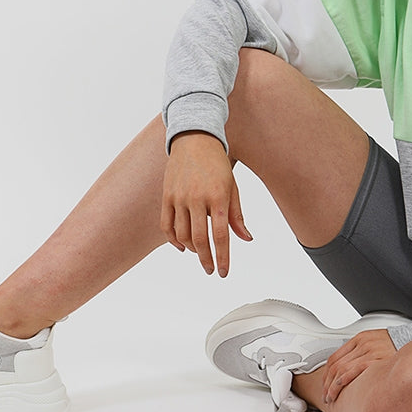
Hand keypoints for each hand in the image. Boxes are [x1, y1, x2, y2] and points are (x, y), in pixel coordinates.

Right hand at [161, 132, 251, 276]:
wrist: (194, 139)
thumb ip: (237, 215)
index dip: (222, 257)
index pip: (221, 235)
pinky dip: (173, 240)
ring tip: (200, 252)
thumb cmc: (217, 164)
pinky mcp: (167, 196)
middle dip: (206, 259)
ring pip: (183, 235)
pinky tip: (182, 246)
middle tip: (211, 269)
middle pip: (200, 239)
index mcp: (218, 196)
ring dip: (192, 249)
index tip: (223, 272)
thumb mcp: (232, 187)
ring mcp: (179, 197)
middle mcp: (197, 198)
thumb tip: (246, 238)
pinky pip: (166, 225)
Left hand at [321, 329, 396, 403]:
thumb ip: (364, 354)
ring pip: (341, 370)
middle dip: (327, 383)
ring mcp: (369, 351)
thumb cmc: (397, 348)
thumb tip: (350, 372)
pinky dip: (343, 383)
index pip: (334, 358)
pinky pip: (354, 372)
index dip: (326, 374)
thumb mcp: (377, 344)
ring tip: (331, 398)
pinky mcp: (376, 360)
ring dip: (333, 387)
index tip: (324, 386)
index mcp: (360, 339)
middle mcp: (362, 344)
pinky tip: (341, 393)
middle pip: (336, 365)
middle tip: (325, 396)